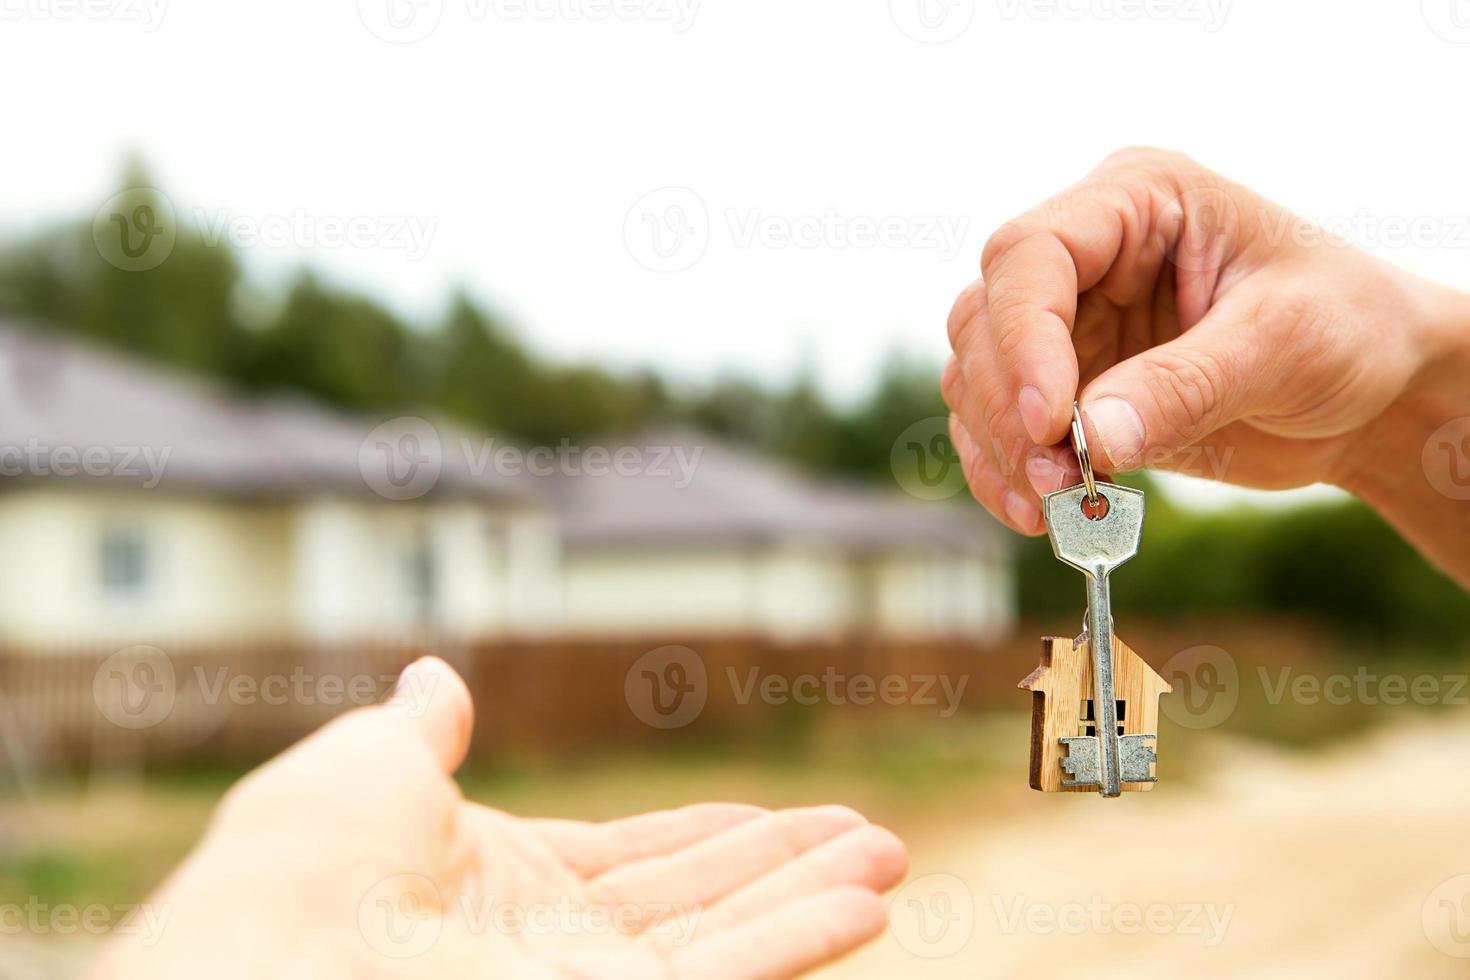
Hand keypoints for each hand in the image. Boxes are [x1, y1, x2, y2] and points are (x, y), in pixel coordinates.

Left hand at [92, 657, 907, 978]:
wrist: (284, 955)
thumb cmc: (305, 862)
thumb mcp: (369, 766)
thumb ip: (421, 730)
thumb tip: (433, 677)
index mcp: (504, 885)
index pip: (634, 862)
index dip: (706, 841)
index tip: (769, 820)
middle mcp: (557, 949)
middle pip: (699, 903)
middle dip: (785, 868)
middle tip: (869, 836)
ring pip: (732, 941)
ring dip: (814, 899)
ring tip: (890, 859)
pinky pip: (732, 979)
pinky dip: (801, 941)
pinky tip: (867, 905)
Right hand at [943, 147, 1469, 583]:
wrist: (1373, 389)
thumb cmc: (1350, 328)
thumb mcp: (1283, 343)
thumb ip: (1185, 385)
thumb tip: (1089, 438)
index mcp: (1137, 199)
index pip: (1032, 255)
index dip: (1022, 338)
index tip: (1050, 421)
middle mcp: (1087, 254)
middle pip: (986, 317)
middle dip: (1007, 406)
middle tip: (1052, 479)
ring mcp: (1070, 320)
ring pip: (978, 376)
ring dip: (1000, 447)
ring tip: (1053, 504)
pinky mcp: (1069, 385)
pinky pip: (1001, 426)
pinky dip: (1006, 473)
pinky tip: (1039, 513)